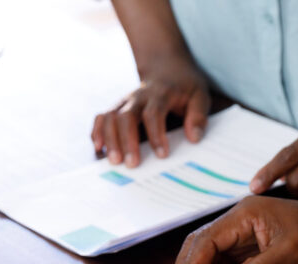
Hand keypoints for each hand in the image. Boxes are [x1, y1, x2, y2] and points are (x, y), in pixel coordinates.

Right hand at [91, 58, 209, 167]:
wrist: (166, 66)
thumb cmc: (184, 86)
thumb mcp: (200, 95)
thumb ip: (198, 115)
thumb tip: (194, 138)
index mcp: (160, 94)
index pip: (154, 114)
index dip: (156, 135)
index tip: (162, 155)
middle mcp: (138, 97)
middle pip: (126, 116)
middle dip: (127, 141)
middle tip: (132, 164)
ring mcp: (125, 101)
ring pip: (110, 117)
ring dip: (110, 139)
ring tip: (114, 161)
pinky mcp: (117, 107)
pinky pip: (101, 117)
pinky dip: (97, 132)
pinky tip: (99, 148)